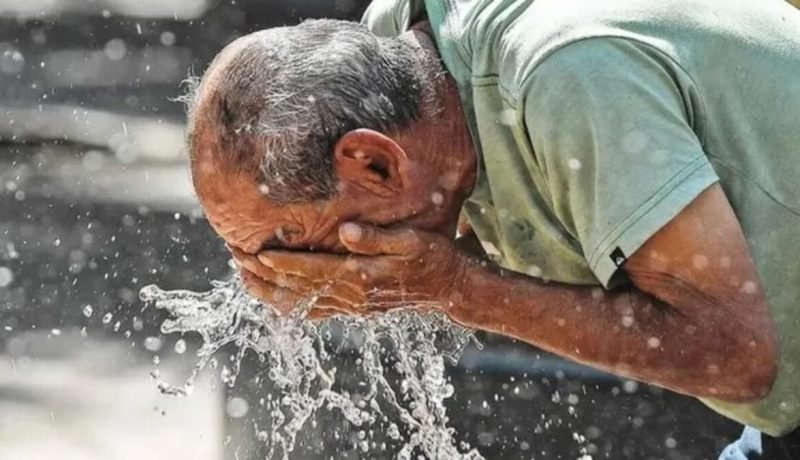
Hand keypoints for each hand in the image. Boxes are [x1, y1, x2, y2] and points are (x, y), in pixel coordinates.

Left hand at [231, 223, 472, 317]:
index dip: (280, 262)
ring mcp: (351, 306)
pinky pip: (314, 312)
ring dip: (269, 291)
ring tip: (242, 277)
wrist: (451, 289)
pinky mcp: (354, 309)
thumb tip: (347, 232)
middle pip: (298, 288)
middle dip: (264, 274)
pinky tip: (273, 299)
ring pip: (300, 304)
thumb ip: (377, 238)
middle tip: (235, 257)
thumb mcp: (412, 241)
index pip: (311, 270)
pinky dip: (289, 307)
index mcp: (361, 278)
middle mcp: (351, 297)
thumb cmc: (433, 258)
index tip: (253, 252)